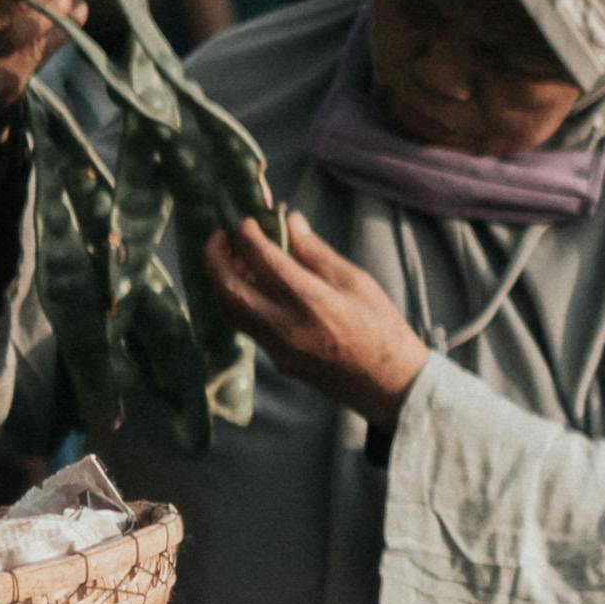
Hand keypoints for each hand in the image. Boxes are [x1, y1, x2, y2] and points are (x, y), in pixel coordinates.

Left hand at [204, 211, 432, 431]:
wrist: (389, 383)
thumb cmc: (381, 327)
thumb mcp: (357, 282)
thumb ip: (317, 253)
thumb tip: (291, 222)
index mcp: (310, 300)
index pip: (263, 259)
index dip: (248, 235)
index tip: (247, 220)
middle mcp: (285, 326)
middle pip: (229, 288)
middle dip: (215, 258)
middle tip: (220, 237)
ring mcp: (277, 347)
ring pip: (230, 311)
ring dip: (221, 282)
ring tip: (232, 261)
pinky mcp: (277, 361)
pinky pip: (246, 327)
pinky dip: (239, 302)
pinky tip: (251, 288)